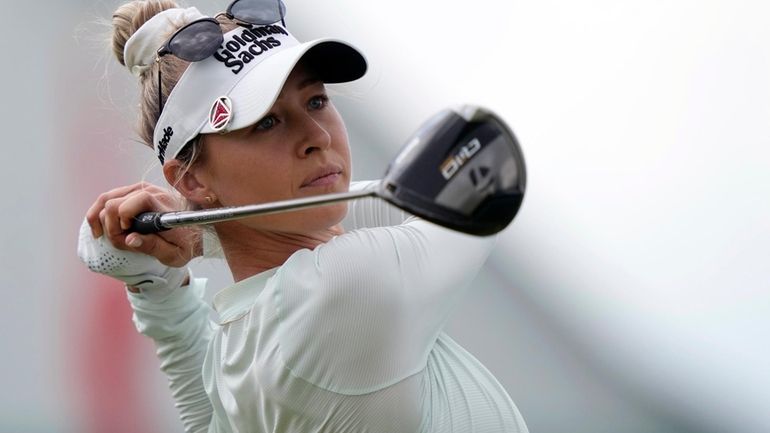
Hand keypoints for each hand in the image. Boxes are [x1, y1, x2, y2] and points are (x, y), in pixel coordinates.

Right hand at [85, 182, 200, 266]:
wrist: (199, 230)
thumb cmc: (187, 244)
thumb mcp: (175, 254)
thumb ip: (153, 247)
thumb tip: (129, 239)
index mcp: (162, 207)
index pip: (130, 205)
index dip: (120, 222)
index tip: (127, 237)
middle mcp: (151, 192)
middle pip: (113, 203)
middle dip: (110, 226)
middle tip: (120, 241)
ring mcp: (141, 188)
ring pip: (106, 198)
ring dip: (100, 219)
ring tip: (105, 236)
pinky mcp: (134, 190)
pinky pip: (108, 197)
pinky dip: (98, 212)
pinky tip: (99, 228)